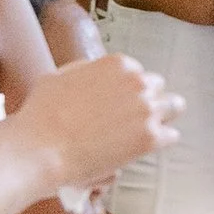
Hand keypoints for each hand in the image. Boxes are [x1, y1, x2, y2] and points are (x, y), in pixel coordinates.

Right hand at [18, 51, 178, 192]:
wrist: (39, 148)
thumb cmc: (41, 114)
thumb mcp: (60, 75)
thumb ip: (87, 71)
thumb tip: (99, 74)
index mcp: (119, 64)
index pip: (138, 74)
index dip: (128, 91)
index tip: (119, 104)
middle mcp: (138, 82)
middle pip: (158, 88)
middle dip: (146, 101)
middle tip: (132, 119)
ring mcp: (146, 109)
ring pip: (174, 107)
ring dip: (162, 117)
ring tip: (144, 131)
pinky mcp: (150, 137)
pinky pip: (171, 136)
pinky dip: (158, 143)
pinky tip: (141, 148)